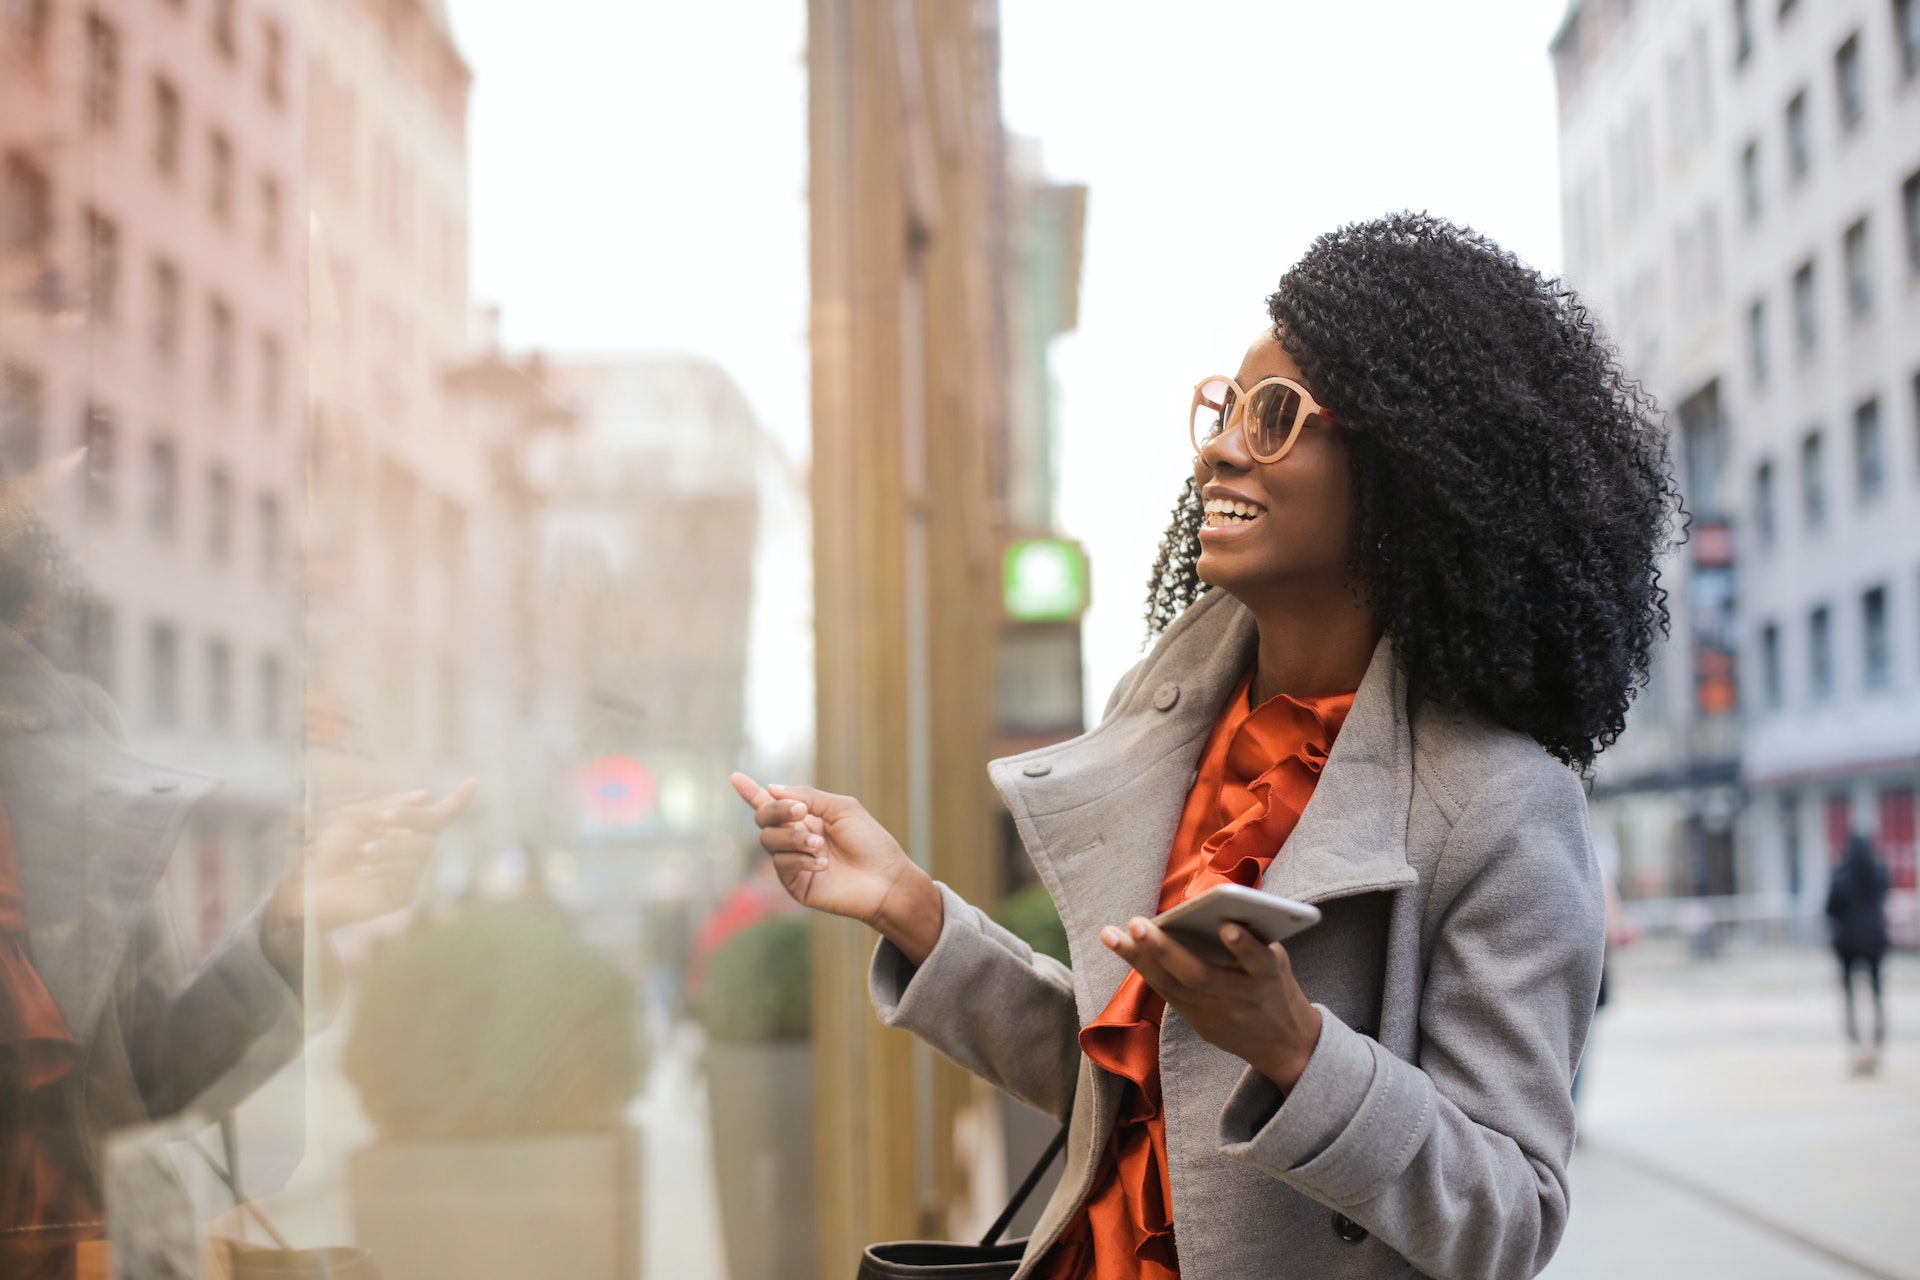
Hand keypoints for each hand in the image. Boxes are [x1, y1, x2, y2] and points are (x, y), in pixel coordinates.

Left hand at [274, 779, 476, 934]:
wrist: (309, 888)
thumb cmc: (328, 851)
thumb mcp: (354, 819)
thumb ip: (388, 806)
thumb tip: (426, 796)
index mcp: (403, 832)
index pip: (438, 816)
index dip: (457, 800)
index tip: (473, 781)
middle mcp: (412, 852)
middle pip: (431, 828)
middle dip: (409, 819)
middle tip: (383, 820)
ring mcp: (410, 875)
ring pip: (422, 851)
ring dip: (392, 846)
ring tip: (364, 852)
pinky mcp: (403, 895)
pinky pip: (409, 874)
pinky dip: (387, 867)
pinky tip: (364, 871)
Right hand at [729, 772, 941, 963]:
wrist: (886, 879)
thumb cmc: (870, 842)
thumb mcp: (842, 808)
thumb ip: (808, 796)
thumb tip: (771, 788)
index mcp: (805, 818)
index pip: (771, 803)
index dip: (751, 791)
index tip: (735, 777)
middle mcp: (794, 838)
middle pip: (763, 819)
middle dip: (777, 811)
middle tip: (802, 812)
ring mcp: (793, 862)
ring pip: (769, 841)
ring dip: (794, 839)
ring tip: (820, 845)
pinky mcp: (795, 885)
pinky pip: (782, 865)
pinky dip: (801, 860)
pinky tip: (823, 864)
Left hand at [1102, 915, 1322, 1091]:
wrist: (1289, 1046)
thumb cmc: (1277, 985)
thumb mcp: (1278, 960)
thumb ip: (1251, 938)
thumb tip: (1210, 906)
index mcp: (1270, 977)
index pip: (1259, 961)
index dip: (1245, 946)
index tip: (1227, 926)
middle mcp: (1243, 999)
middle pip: (1201, 977)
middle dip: (1166, 950)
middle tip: (1136, 923)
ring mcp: (1220, 1018)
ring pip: (1174, 988)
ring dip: (1139, 960)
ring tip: (1111, 935)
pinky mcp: (1203, 1028)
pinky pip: (1170, 997)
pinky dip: (1148, 970)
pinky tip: (1125, 949)